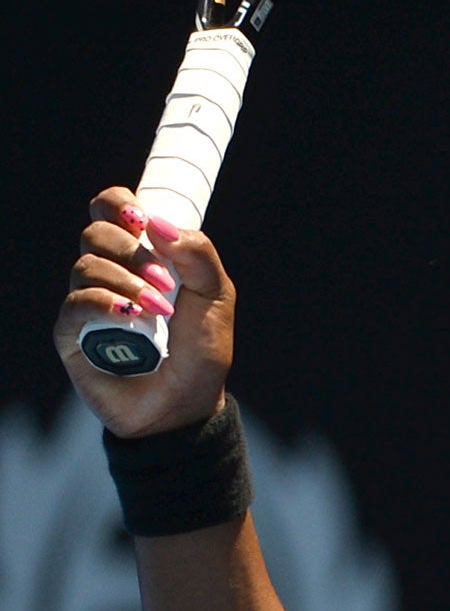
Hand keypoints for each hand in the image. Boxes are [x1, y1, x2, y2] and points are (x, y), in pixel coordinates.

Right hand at [54, 187, 234, 438]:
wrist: (188, 405)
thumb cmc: (201, 353)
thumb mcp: (216, 299)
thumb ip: (199, 256)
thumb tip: (160, 223)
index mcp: (140, 258)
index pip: (112, 210)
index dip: (118, 204)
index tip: (141, 220)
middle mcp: (109, 274)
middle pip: (96, 232)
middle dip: (131, 250)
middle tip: (165, 281)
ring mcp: (88, 302)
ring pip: (87, 265)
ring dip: (127, 282)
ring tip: (159, 311)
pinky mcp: (72, 333)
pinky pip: (77, 302)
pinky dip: (106, 304)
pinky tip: (131, 317)